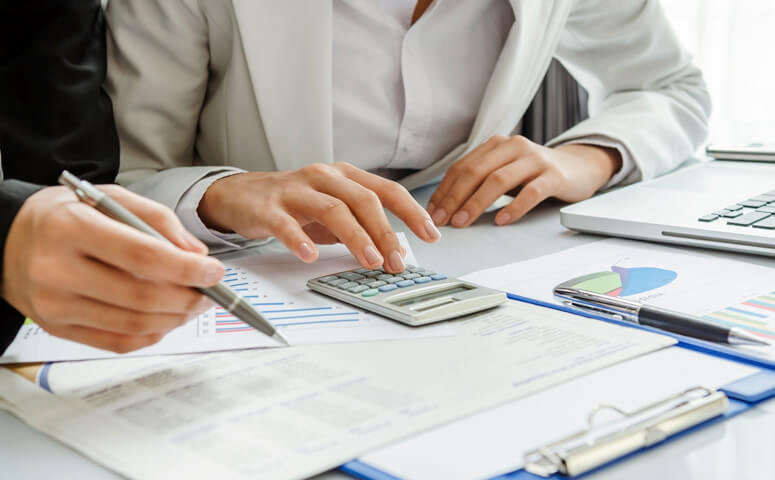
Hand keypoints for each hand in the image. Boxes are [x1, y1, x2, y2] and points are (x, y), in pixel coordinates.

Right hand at [1, 186, 224, 352]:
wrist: (8, 240)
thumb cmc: (64, 216)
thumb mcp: (111, 198)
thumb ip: (158, 221)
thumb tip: (196, 256)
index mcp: (71, 228)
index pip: (142, 256)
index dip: (187, 269)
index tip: (214, 271)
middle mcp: (57, 270)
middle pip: (142, 297)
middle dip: (189, 297)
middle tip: (209, 290)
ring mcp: (55, 305)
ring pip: (134, 324)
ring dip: (176, 318)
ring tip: (193, 303)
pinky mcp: (58, 329)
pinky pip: (118, 342)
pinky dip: (153, 333)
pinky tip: (167, 318)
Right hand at [198, 163, 440, 272]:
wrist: (241, 195)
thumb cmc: (294, 203)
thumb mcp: (333, 210)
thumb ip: (361, 225)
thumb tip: (394, 249)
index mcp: (345, 177)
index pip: (386, 191)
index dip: (411, 212)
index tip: (431, 234)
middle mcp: (324, 178)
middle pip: (363, 201)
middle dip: (385, 232)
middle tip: (397, 261)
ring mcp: (296, 191)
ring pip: (332, 210)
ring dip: (356, 237)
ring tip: (370, 261)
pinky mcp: (269, 208)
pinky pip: (287, 224)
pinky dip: (300, 240)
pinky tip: (310, 255)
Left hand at [427, 136, 621, 226]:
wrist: (577, 168)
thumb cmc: (534, 174)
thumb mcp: (504, 171)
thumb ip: (480, 181)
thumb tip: (446, 207)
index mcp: (497, 145)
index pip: (463, 167)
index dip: (445, 190)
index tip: (432, 212)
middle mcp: (514, 147)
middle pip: (476, 171)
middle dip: (455, 197)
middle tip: (442, 220)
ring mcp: (535, 160)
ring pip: (499, 180)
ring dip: (476, 203)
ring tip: (463, 222)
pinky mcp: (554, 175)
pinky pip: (531, 192)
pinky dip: (514, 207)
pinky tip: (501, 220)